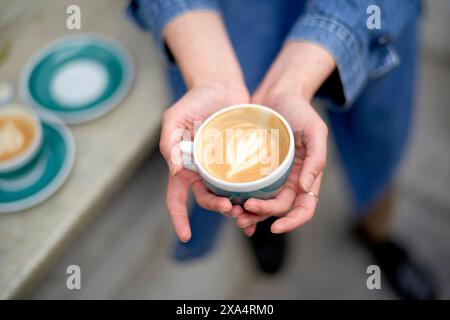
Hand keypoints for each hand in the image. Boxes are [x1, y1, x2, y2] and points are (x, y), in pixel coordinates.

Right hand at [159, 11, 248, 241]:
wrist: (221, 86)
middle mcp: (204, 171)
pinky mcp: (243, 160)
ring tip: (248, 213)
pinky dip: (252, 196)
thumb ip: (170, 143)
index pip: (177, 197)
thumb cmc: (194, 100)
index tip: (186, 235)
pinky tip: (261, 206)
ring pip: (229, 196)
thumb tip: (174, 172)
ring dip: (237, 209)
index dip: (180, 218)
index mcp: (185, 166)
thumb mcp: (174, 118)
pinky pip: (247, 183)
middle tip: (231, 209)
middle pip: (208, 199)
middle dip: (217, 209)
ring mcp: (224, 167)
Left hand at [235, 42, 334, 235]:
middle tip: (243, 211)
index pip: (304, 208)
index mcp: (306, 176)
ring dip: (248, 212)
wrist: (277, 93)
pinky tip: (226, 200)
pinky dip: (238, 196)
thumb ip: (317, 159)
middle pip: (277, 208)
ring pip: (260, 202)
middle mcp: (289, 179)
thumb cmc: (300, 109)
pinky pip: (246, 186)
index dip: (293, 222)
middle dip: (262, 214)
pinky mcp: (253, 166)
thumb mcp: (315, 130)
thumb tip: (307, 189)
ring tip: (232, 213)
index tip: (275, 228)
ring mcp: (270, 174)